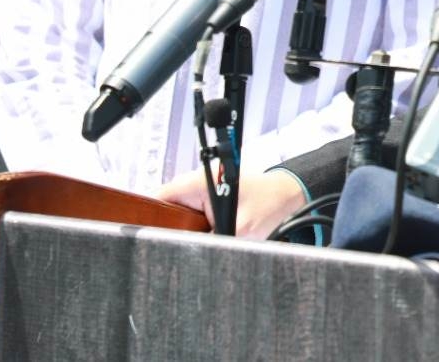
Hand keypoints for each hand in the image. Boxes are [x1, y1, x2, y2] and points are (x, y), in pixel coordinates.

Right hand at [156, 168, 308, 237]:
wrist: (290, 195)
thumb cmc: (270, 204)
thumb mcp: (239, 230)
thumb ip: (212, 242)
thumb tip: (190, 256)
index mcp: (198, 182)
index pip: (159, 199)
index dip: (151, 221)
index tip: (149, 241)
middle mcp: (196, 183)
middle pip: (166, 210)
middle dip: (169, 231)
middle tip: (175, 251)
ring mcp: (202, 192)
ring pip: (178, 217)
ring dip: (184, 233)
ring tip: (192, 247)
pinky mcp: (210, 200)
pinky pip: (192, 218)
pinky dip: (195, 231)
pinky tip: (202, 242)